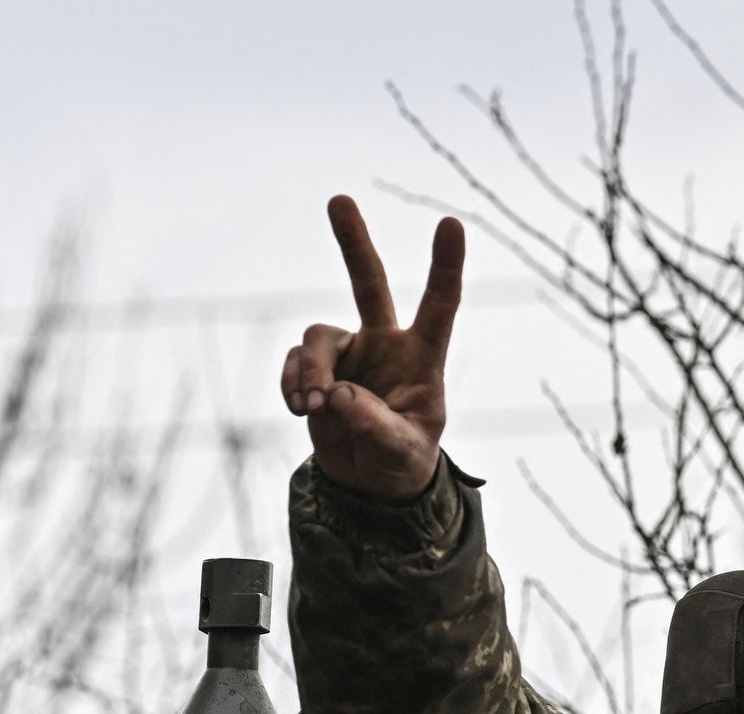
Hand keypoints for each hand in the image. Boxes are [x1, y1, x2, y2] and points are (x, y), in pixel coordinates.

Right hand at [281, 195, 463, 500]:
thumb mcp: (402, 453)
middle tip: (339, 200)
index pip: (439, 305)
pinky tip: (301, 409)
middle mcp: (384, 344)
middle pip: (369, 283)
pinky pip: (294, 363)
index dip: (445, 266)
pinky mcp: (316, 369)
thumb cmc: (402, 462)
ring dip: (309, 371)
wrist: (371, 483)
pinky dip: (292, 384)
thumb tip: (338, 396)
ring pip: (317, 337)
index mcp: (422, 358)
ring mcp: (348, 353)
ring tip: (312, 407)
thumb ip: (376, 427)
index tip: (451, 223)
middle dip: (354, 242)